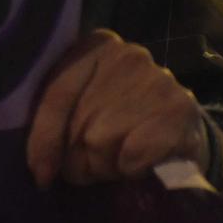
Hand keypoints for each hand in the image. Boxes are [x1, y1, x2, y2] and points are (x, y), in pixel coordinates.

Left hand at [25, 28, 209, 188]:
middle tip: (90, 166)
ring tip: (117, 162)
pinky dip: (131, 170)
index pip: (56, 95)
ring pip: (101, 143)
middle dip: (77, 157)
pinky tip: (140, 163)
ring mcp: (156, 79)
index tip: (41, 175)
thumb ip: (57, 118)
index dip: (44, 139)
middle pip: (77, 123)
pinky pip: (132, 156)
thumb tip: (40, 170)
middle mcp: (124, 54)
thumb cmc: (120, 115)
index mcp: (93, 46)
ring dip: (104, 166)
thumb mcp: (84, 104)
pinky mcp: (180, 109)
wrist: (183, 125)